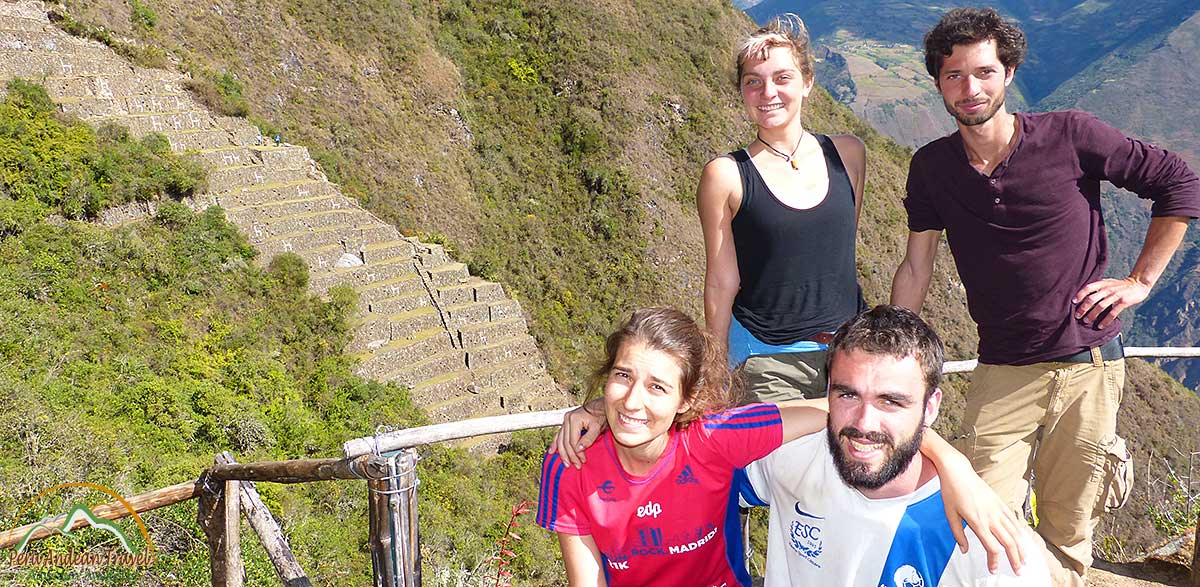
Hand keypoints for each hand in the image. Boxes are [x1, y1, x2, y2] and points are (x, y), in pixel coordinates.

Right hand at [548, 398, 606, 468]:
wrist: (601, 406)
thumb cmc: (601, 415)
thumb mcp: (597, 427)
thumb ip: (588, 438)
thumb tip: (579, 449)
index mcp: (574, 419)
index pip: (572, 441)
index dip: (576, 453)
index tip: (582, 461)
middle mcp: (567, 419)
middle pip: (565, 442)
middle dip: (570, 456)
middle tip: (576, 465)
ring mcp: (565, 420)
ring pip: (560, 440)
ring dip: (562, 453)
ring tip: (566, 463)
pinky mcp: (566, 422)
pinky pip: (559, 435)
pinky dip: (555, 444)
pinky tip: (551, 451)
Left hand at [938, 455, 1024, 574]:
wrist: (958, 472)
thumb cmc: (951, 493)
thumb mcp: (950, 515)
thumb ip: (958, 534)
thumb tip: (964, 551)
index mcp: (978, 522)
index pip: (992, 547)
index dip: (994, 561)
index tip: (993, 569)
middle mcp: (991, 517)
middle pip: (1009, 543)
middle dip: (1015, 559)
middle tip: (1018, 571)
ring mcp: (997, 509)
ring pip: (1015, 532)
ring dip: (1021, 548)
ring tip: (1024, 560)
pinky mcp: (1000, 502)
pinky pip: (1013, 520)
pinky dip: (1020, 532)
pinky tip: (1022, 540)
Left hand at [1072, 277, 1150, 328]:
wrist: (1138, 284)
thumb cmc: (1120, 285)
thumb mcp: (1108, 282)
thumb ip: (1098, 287)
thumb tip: (1083, 296)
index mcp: (1103, 283)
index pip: (1088, 288)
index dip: (1080, 294)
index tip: (1073, 302)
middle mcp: (1108, 288)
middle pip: (1092, 299)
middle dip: (1083, 308)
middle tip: (1077, 316)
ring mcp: (1116, 295)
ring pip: (1100, 306)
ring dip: (1092, 315)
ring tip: (1086, 321)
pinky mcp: (1123, 302)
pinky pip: (1112, 313)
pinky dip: (1105, 320)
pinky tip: (1100, 326)